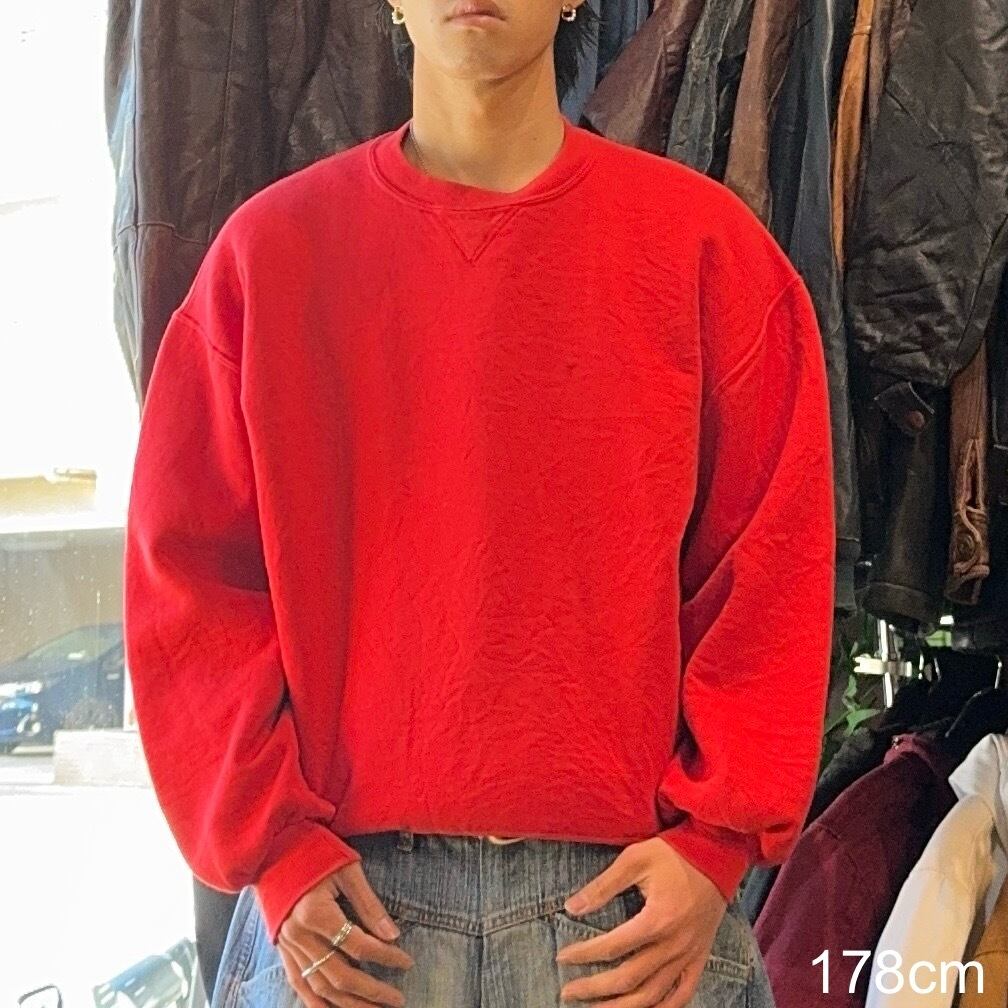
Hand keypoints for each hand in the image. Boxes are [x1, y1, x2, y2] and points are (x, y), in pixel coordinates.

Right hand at [277, 860, 413, 1006]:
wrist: (273, 846)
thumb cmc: (315, 851)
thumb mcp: (347, 869)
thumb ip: (368, 904)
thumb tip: (393, 934)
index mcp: (316, 912)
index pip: (358, 945)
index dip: (386, 956)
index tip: (407, 961)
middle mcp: (299, 935)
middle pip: (339, 975)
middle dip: (371, 991)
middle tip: (397, 999)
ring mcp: (287, 945)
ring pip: (319, 987)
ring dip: (348, 1005)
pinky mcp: (281, 949)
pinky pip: (298, 984)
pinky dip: (316, 1003)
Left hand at [555, 837, 727, 1005]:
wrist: (717, 855)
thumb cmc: (673, 853)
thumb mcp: (634, 859)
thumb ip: (603, 886)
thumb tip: (571, 907)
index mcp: (656, 920)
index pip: (611, 947)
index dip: (583, 954)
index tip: (562, 958)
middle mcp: (673, 944)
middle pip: (628, 978)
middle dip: (594, 989)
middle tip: (567, 992)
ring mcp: (689, 955)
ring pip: (652, 995)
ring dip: (621, 1007)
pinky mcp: (700, 958)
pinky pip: (683, 995)